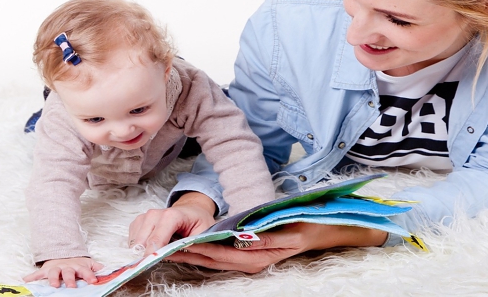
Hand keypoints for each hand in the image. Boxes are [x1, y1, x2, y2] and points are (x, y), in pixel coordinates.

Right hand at [23, 257, 103, 287]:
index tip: (93, 281)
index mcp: (78, 266)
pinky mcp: (45, 270)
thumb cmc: (76, 264)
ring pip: (53, 273)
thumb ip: (96, 267)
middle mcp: (66, 267)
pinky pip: (37, 274)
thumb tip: (106, 270)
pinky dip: (30, 277)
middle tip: (71, 286)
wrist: (62, 254)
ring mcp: (55, 268)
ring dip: (52, 279)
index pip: (84, 270)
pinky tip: (25, 280)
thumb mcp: (88, 263)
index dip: (89, 275)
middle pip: (68, 273)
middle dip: (70, 279)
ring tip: (53, 285)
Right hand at [128, 192, 216, 255]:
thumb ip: (190, 245)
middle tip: (158, 261)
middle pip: (142, 242)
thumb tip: (172, 255)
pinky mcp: (139, 221)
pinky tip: (152, 247)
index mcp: (172, 216)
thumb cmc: (198, 222)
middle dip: (148, 255)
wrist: (192, 210)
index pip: (157, 238)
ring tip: (159, 252)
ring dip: (143, 251)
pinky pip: (132, 239)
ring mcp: (145, 216)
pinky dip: (140, 247)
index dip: (153, 253)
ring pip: (135, 242)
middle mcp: (155, 214)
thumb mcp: (202, 233)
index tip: (151, 265)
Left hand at [167, 223, 387, 273]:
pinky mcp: (248, 255)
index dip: (201, 249)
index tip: (182, 243)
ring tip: (170, 246)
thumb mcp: (287, 229)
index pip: (222, 254)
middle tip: (166, 246)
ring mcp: (249, 261)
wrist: (322, 230)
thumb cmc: (305, 225)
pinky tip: (190, 244)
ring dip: (193, 254)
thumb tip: (242, 237)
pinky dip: (204, 250)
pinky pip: (221, 254)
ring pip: (214, 260)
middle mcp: (251, 262)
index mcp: (259, 257)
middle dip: (189, 254)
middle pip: (213, 260)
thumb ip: (264, 235)